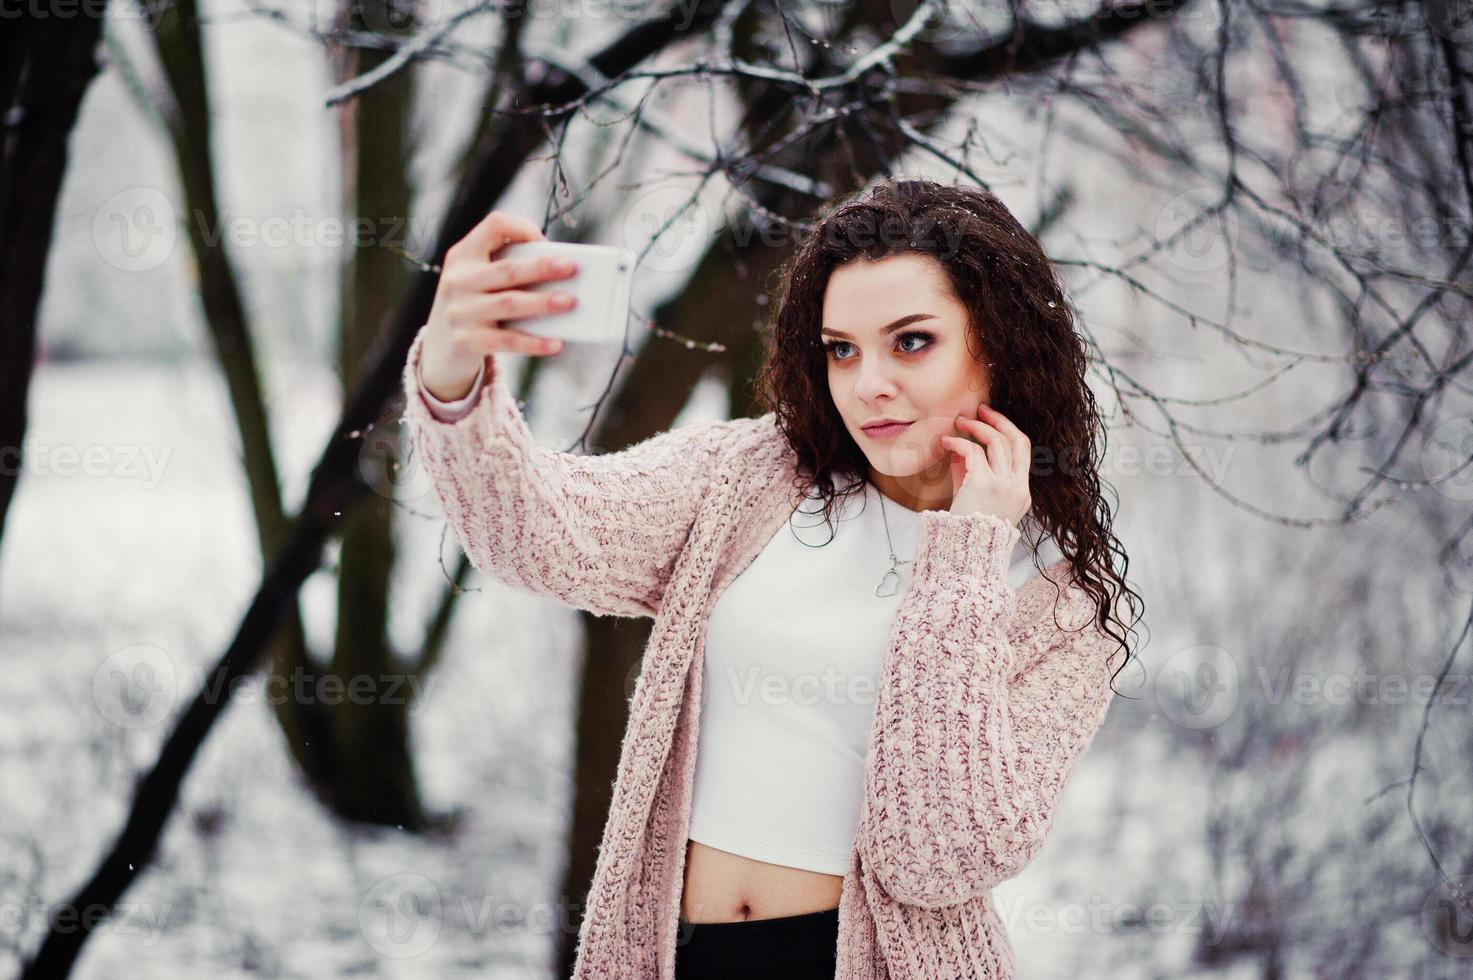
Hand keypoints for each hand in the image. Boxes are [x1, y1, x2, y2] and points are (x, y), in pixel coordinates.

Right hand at [419, 210, 579, 400]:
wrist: (439, 345)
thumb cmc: (474, 304)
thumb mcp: (479, 279)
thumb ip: (510, 272)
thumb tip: (562, 279)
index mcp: (464, 255)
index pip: (493, 226)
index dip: (521, 228)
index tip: (544, 240)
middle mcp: (458, 280)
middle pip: (507, 270)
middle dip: (542, 267)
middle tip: (572, 268)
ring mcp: (460, 311)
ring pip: (509, 304)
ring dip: (543, 302)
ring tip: (570, 302)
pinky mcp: (467, 341)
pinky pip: (507, 341)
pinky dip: (533, 342)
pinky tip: (555, 343)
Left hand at [939, 403, 1031, 526]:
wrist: (964, 555)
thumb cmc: (966, 531)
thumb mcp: (973, 500)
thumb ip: (969, 474)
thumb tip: (959, 449)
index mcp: (1022, 494)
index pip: (1024, 452)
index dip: (1008, 431)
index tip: (992, 421)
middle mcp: (1018, 488)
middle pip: (1018, 441)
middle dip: (1000, 421)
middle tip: (981, 410)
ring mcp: (1004, 486)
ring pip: (997, 442)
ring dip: (977, 427)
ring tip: (959, 422)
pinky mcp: (984, 484)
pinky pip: (974, 452)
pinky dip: (959, 443)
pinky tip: (947, 442)